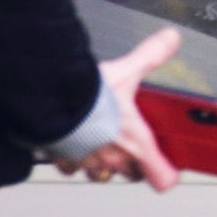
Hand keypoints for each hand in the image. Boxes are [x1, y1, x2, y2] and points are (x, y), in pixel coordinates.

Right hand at [66, 28, 181, 191]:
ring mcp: (87, 162)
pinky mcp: (62, 159)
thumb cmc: (86, 96)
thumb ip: (151, 55)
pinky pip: (70, 168)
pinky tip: (73, 143)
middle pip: (132, 174)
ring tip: (103, 145)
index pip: (161, 177)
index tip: (170, 169)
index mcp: (136, 143)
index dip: (167, 173)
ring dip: (104, 163)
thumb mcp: (126, 72)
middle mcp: (113, 158)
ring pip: (101, 174)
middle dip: (135, 164)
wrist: (46, 101)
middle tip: (135, 147)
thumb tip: (170, 39)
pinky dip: (72, 159)